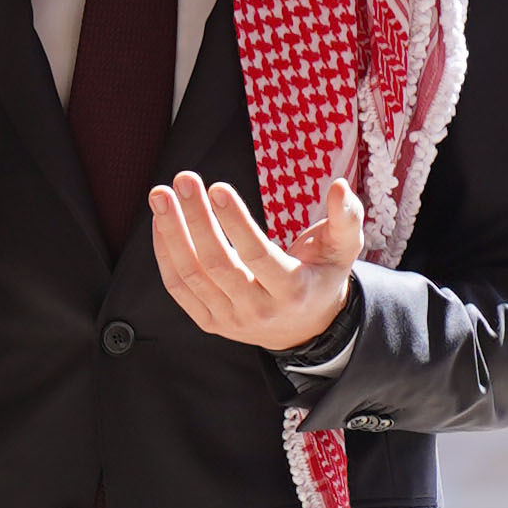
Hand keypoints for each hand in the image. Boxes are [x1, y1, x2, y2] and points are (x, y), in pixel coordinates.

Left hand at [148, 169, 365, 355]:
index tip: (218, 188)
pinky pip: (179, 288)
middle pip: (218, 264)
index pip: (257, 256)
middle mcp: (258, 310)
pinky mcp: (209, 322)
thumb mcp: (344, 248)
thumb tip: (337, 185)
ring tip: (162, 195)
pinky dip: (165, 253)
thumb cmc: (322, 275)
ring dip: (172, 232)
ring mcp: (230, 319)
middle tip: (184, 180)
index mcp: (292, 290)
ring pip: (192, 275)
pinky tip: (162, 221)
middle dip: (197, 219)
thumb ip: (345, 217)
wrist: (305, 327)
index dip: (236, 223)